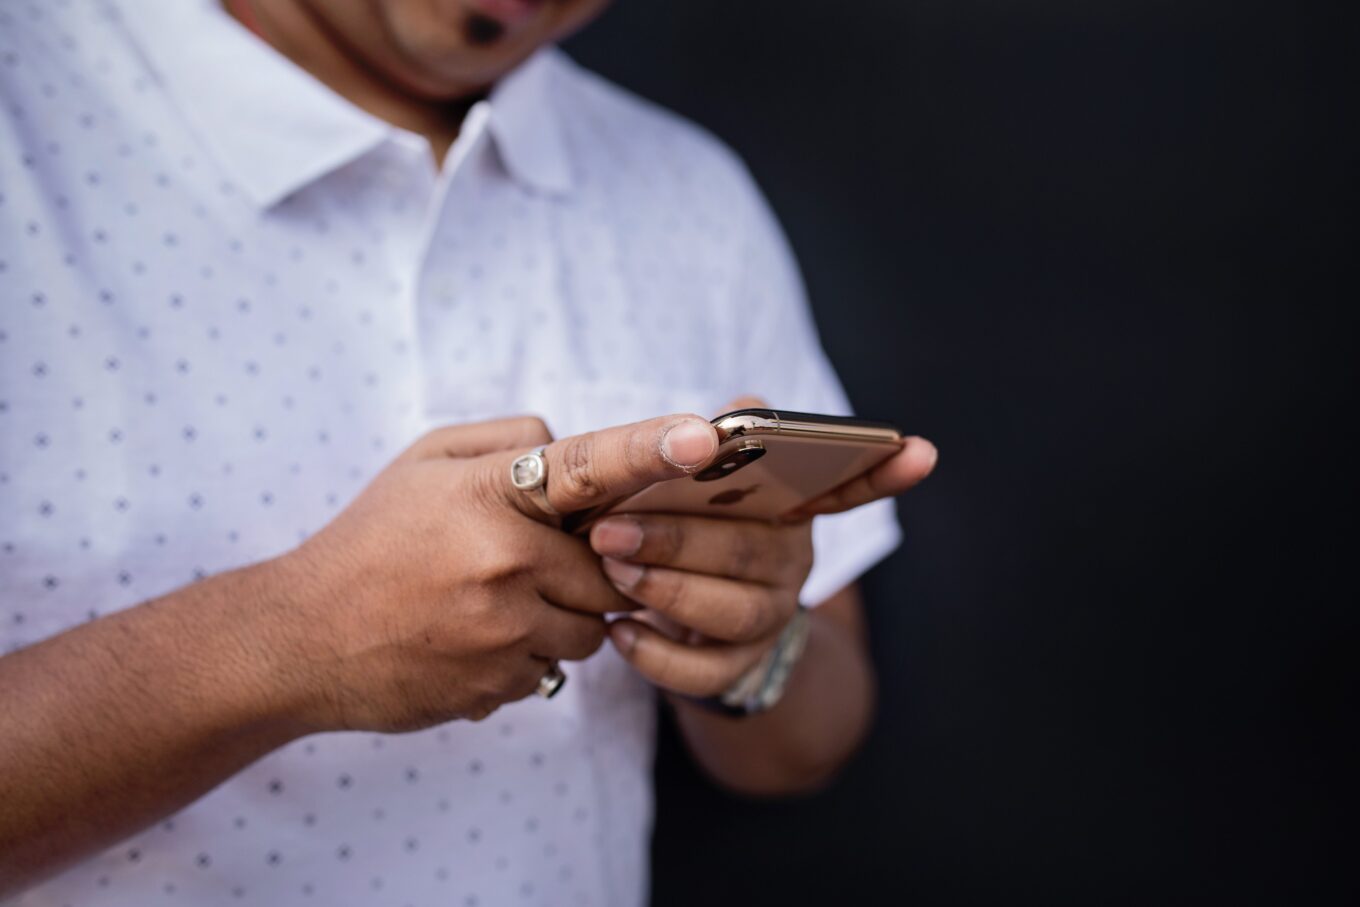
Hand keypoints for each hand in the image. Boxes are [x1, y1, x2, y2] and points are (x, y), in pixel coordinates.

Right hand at [272, 412, 720, 731]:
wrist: (300, 639)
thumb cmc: (369, 541)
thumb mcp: (423, 464)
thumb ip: (508, 442)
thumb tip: (573, 447)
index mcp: (488, 495)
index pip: (586, 465)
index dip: (649, 449)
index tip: (704, 438)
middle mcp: (505, 560)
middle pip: (608, 569)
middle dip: (584, 570)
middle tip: (524, 565)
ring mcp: (503, 630)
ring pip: (589, 628)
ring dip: (560, 618)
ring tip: (489, 605)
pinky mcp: (498, 685)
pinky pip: (552, 671)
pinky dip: (527, 659)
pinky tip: (471, 641)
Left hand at [591, 397, 937, 697]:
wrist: (671, 621)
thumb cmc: (678, 528)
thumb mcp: (692, 482)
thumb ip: (721, 443)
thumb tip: (745, 409)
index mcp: (785, 508)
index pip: (844, 487)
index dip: (881, 473)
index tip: (920, 449)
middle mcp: (789, 563)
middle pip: (751, 553)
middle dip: (679, 540)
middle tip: (610, 530)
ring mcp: (768, 620)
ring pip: (732, 613)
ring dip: (666, 591)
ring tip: (611, 570)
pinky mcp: (735, 669)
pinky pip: (704, 672)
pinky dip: (656, 655)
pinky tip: (619, 631)